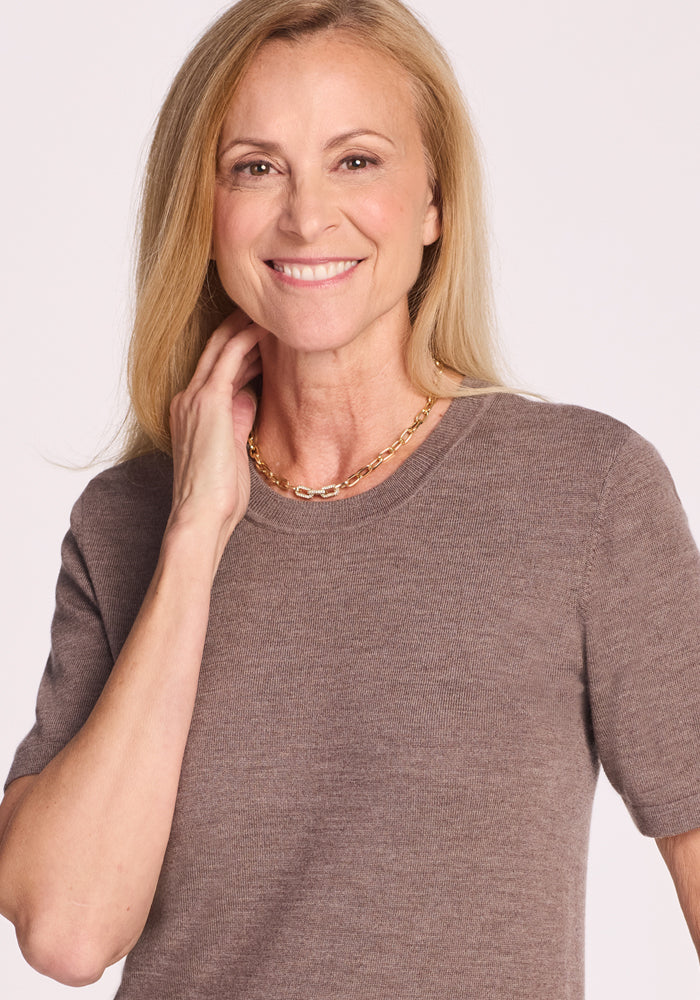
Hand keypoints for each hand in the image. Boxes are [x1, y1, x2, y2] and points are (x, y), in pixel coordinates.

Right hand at [166, 310, 266, 564]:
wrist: (201, 515)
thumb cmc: (220, 495)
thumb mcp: (231, 450)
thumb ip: (237, 421)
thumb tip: (251, 398)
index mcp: (192, 411)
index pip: (218, 369)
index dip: (243, 349)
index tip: (267, 335)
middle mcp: (188, 398)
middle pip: (216, 350)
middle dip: (242, 328)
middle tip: (270, 310)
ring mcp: (195, 397)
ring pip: (221, 346)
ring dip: (246, 325)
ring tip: (272, 309)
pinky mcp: (209, 401)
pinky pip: (230, 357)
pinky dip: (248, 337)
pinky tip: (267, 325)